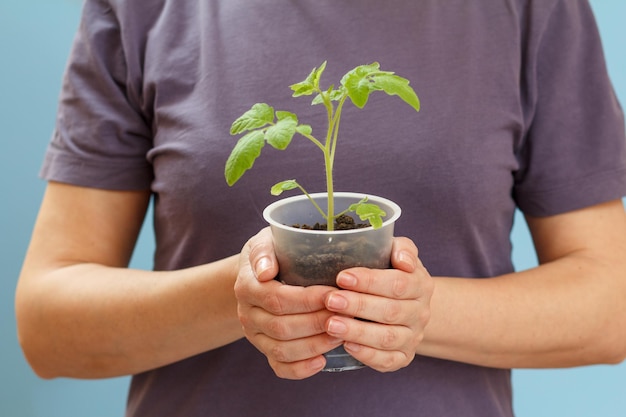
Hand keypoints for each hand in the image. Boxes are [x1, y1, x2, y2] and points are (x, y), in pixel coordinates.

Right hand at [234, 228, 341, 378]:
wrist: (259, 273)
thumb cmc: (272, 252)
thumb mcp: (266, 241)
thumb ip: (264, 252)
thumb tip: (265, 271)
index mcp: (247, 286)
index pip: (277, 298)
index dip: (307, 300)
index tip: (334, 293)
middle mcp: (247, 314)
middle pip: (281, 327)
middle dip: (317, 323)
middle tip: (346, 315)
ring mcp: (255, 335)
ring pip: (281, 350)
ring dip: (314, 345)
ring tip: (341, 335)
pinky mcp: (265, 350)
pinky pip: (279, 367)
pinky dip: (301, 369)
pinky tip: (323, 361)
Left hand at [323, 237, 433, 371]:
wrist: (410, 305)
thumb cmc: (394, 273)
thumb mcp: (400, 254)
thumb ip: (402, 249)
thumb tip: (402, 259)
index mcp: (421, 285)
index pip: (398, 283)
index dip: (370, 281)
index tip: (342, 277)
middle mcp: (421, 313)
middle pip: (391, 311)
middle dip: (358, 305)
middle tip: (331, 300)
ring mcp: (413, 337)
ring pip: (387, 338)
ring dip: (357, 332)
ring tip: (330, 324)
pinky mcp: (403, 357)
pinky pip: (387, 360)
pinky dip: (366, 355)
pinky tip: (345, 345)